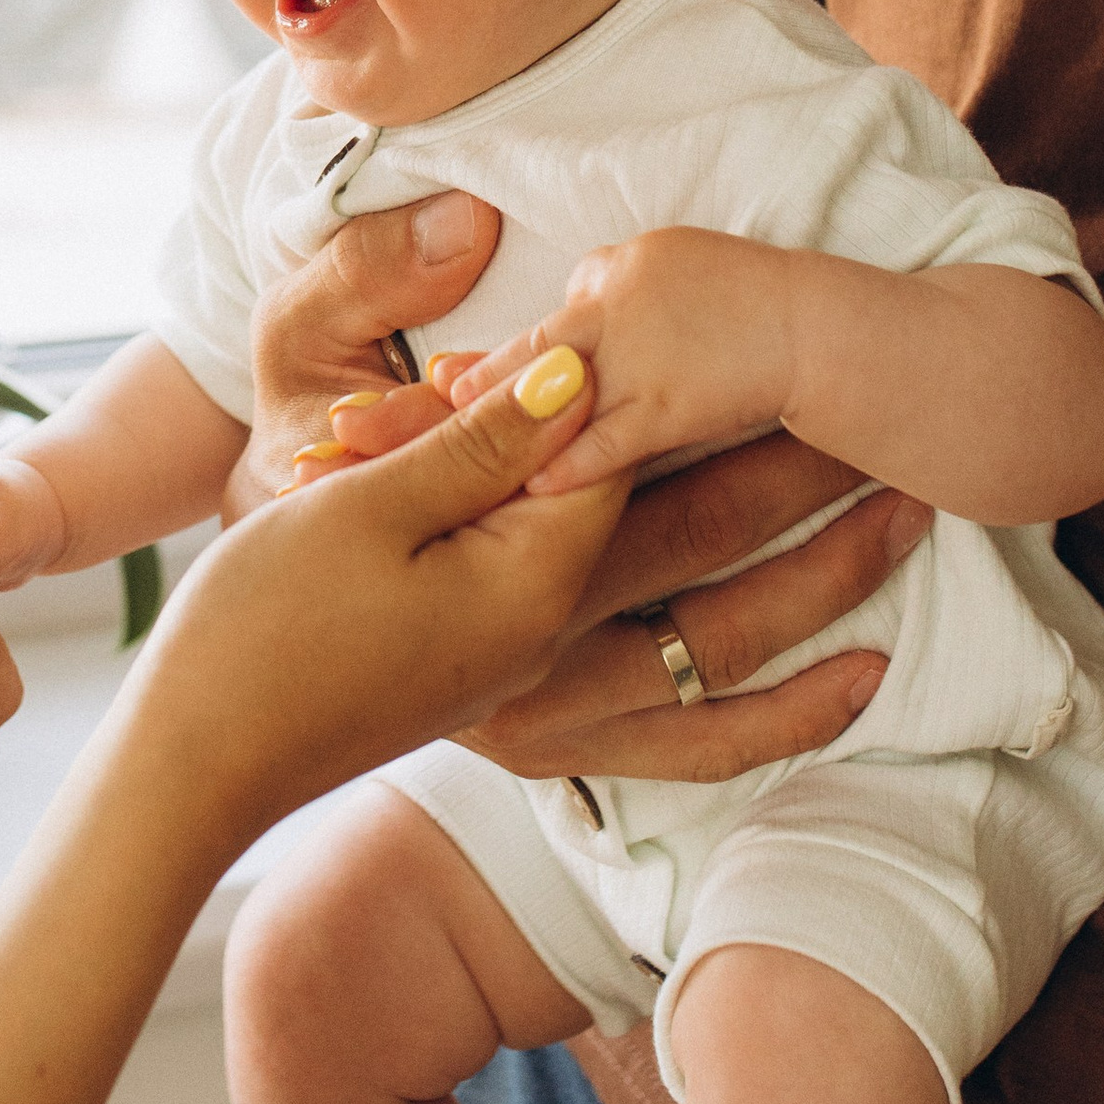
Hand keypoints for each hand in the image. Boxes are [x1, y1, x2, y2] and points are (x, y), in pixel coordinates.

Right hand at [121, 341, 634, 845]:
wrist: (191, 763)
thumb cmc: (266, 630)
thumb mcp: (374, 505)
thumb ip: (484, 439)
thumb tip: (577, 373)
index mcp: (539, 586)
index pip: (603, 453)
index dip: (536, 390)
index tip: (442, 375)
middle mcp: (540, 631)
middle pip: (553, 486)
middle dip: (475, 426)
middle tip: (369, 418)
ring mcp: (497, 657)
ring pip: (503, 521)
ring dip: (434, 468)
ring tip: (337, 456)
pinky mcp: (452, 665)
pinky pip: (469, 568)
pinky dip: (419, 521)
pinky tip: (343, 503)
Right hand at [250, 200, 917, 782]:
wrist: (195, 758)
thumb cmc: (255, 619)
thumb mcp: (354, 504)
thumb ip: (476, 441)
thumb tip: (579, 367)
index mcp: (522, 572)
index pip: (655, 456)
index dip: (735, 391)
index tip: (819, 345)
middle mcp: (557, 644)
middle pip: (711, 541)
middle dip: (808, 475)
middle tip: (900, 417)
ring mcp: (551, 704)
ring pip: (726, 643)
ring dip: (824, 583)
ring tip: (908, 525)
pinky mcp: (533, 739)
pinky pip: (692, 742)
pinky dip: (782, 718)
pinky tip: (855, 687)